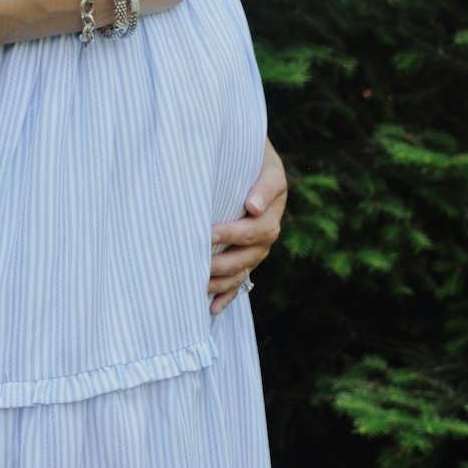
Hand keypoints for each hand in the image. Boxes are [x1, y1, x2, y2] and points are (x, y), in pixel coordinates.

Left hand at [207, 137, 287, 316]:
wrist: (249, 159)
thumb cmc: (253, 158)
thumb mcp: (265, 163)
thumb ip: (262, 184)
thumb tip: (253, 206)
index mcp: (271, 211)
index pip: (254, 229)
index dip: (232, 234)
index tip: (209, 233)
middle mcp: (267, 233)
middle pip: (248, 256)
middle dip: (222, 262)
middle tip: (196, 261)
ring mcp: (257, 249)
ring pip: (242, 272)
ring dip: (221, 281)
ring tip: (199, 285)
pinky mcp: (246, 259)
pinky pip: (240, 283)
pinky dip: (226, 297)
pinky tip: (211, 309)